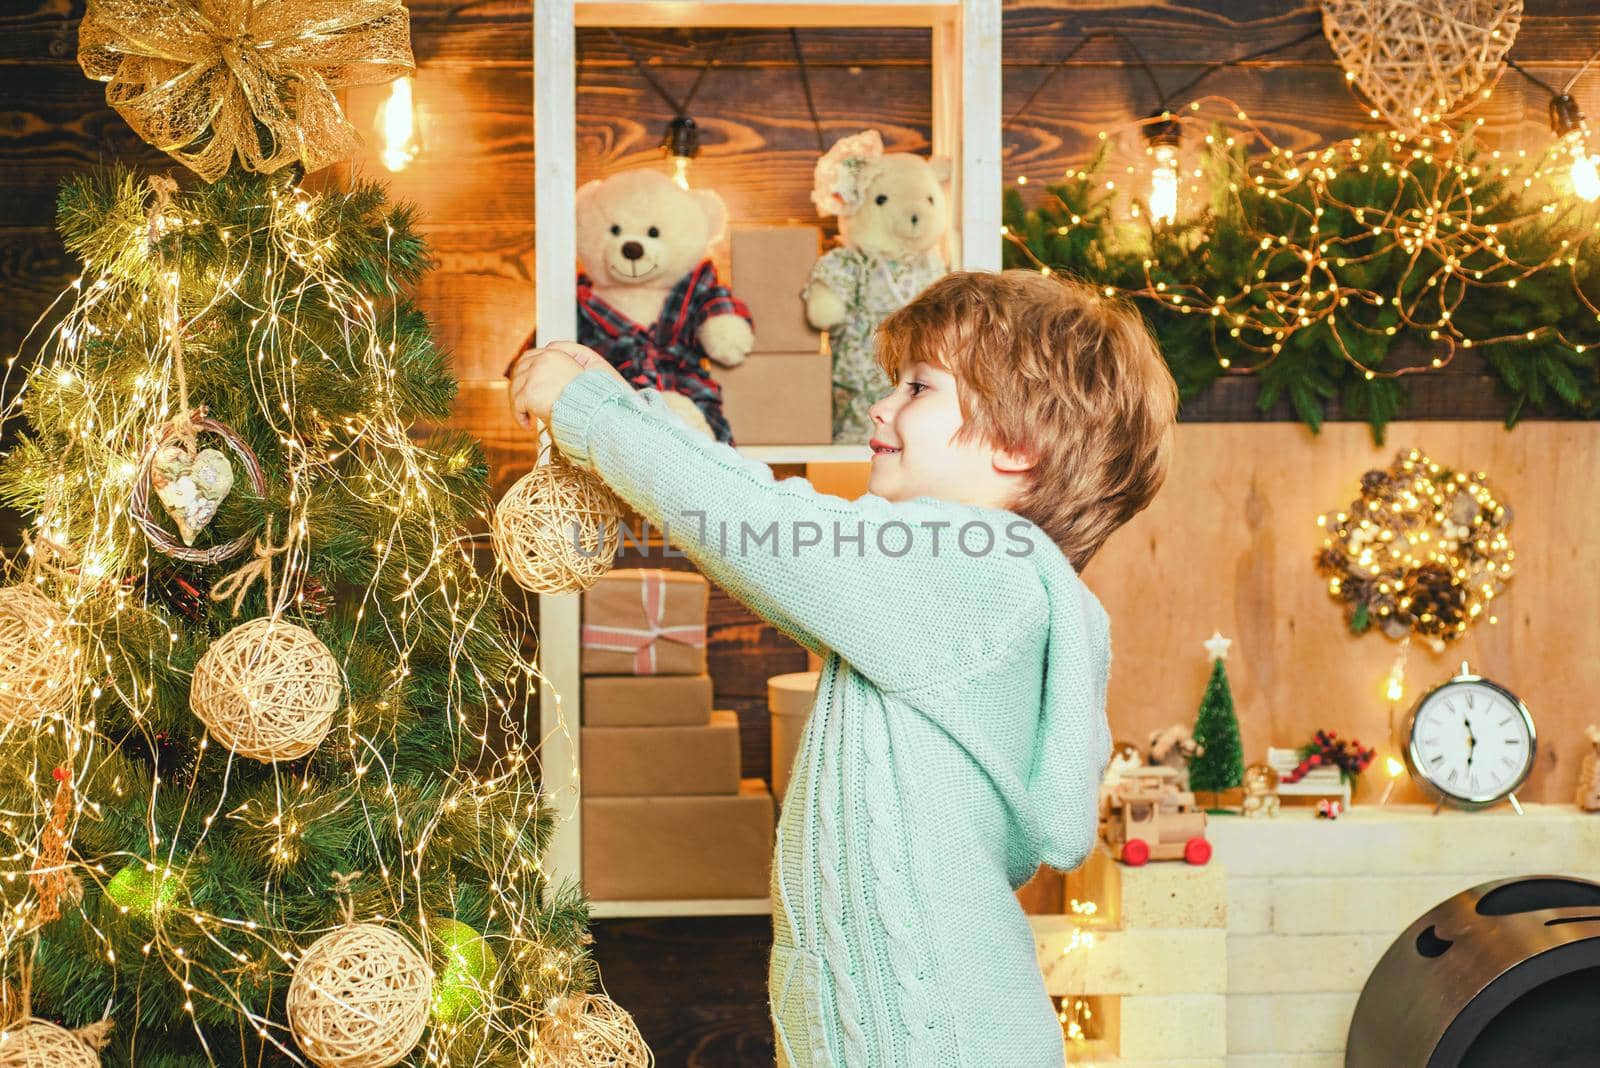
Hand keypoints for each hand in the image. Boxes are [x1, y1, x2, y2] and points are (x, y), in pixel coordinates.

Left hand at [508, 340, 626, 428]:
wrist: (599, 411)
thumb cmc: (598, 395)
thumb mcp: (590, 366)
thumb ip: (570, 359)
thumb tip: (551, 358)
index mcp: (556, 354)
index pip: (530, 357)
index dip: (527, 373)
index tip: (529, 388)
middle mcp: (543, 359)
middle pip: (519, 370)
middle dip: (519, 387)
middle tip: (523, 403)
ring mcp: (535, 375)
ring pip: (515, 388)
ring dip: (518, 403)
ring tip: (526, 417)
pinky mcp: (530, 392)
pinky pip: (516, 404)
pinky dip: (519, 416)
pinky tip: (528, 425)